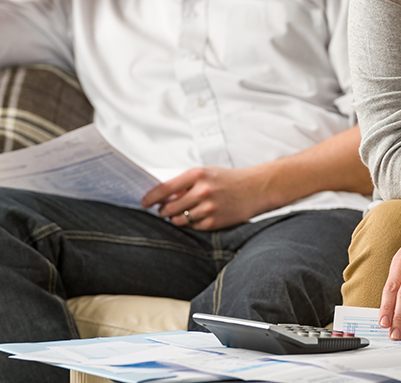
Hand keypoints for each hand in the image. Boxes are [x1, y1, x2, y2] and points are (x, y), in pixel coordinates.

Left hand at [141, 166, 272, 229]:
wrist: (257, 188)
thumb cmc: (230, 179)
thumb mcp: (207, 173)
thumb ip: (185, 184)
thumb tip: (164, 198)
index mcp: (198, 175)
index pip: (165, 189)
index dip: (151, 198)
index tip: (144, 202)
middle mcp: (202, 191)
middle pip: (169, 208)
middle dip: (162, 211)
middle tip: (162, 210)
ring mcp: (208, 208)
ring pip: (179, 220)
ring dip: (176, 218)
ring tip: (182, 213)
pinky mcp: (214, 222)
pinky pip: (193, 226)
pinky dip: (192, 223)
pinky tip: (199, 216)